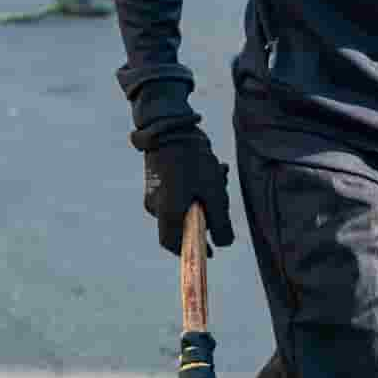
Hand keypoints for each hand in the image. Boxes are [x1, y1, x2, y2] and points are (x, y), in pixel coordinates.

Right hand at [141, 128, 233, 256]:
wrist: (170, 126)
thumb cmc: (194, 161)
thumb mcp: (214, 193)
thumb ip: (221, 223)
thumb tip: (223, 245)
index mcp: (167, 213)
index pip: (174, 245)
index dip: (193, 251)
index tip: (210, 252)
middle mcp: (156, 206)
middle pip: (183, 223)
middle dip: (207, 214)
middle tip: (221, 196)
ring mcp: (155, 192)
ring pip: (185, 204)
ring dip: (206, 195)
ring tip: (218, 172)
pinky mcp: (158, 179)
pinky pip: (180, 191)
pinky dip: (197, 186)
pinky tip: (210, 167)